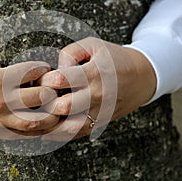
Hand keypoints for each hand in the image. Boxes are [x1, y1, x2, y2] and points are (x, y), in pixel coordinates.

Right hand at [0, 51, 58, 142]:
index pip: (31, 71)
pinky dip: (38, 132)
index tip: (43, 67)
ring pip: (37, 120)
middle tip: (54, 86)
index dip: (41, 67)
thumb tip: (0, 61)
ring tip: (58, 107)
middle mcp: (1, 101)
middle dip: (51, 89)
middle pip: (41, 96)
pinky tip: (46, 127)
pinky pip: (23, 136)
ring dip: (52, 114)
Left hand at [39, 37, 156, 140]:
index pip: (60, 80)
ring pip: (68, 128)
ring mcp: (99, 113)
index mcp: (94, 74)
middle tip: (40, 97)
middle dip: (45, 102)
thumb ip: (70, 52)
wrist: (141, 78)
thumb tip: (54, 70)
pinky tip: (47, 128)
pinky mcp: (99, 124)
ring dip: (49, 123)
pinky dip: (58, 134)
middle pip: (62, 107)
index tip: (40, 79)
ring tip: (40, 114)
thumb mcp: (93, 45)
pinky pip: (75, 135)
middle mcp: (97, 96)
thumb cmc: (114, 59)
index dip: (44, 79)